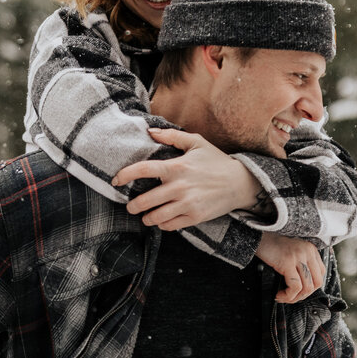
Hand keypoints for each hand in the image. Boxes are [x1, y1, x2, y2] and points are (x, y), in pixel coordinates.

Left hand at [112, 128, 260, 228]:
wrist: (240, 183)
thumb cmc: (216, 161)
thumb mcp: (197, 143)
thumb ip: (172, 136)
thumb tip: (150, 132)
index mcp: (177, 167)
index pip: (143, 170)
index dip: (125, 175)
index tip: (116, 180)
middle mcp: (179, 187)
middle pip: (145, 201)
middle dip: (133, 206)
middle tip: (130, 206)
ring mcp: (187, 204)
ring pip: (156, 217)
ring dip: (146, 218)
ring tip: (145, 216)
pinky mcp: (194, 217)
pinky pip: (170, 226)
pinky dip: (162, 224)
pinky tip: (162, 220)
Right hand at [256, 234, 325, 302]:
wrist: (258, 237)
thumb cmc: (272, 246)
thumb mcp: (292, 253)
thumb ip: (301, 264)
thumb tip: (302, 287)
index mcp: (311, 250)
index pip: (321, 274)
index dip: (311, 287)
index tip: (299, 291)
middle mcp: (308, 252)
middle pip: (316, 282)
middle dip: (304, 295)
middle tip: (291, 297)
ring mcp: (298, 256)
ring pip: (307, 287)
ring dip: (295, 298)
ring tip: (283, 297)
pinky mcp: (287, 262)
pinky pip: (295, 286)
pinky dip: (288, 295)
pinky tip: (279, 295)